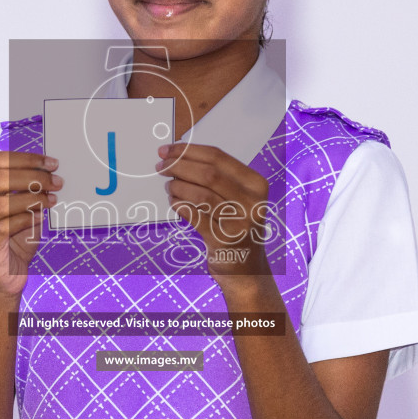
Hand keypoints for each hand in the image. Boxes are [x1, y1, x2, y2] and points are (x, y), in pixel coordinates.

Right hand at [0, 151, 61, 296]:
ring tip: (51, 200)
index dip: (27, 159)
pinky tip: (41, 218)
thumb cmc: (14, 240)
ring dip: (32, 198)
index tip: (51, 163)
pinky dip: (26, 219)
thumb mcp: (22, 208)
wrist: (5, 277)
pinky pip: (5, 227)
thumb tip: (51, 170)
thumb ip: (29, 189)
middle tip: (56, 182)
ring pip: (1, 202)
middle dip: (32, 176)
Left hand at [156, 142, 272, 278]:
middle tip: (161, 167)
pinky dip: (180, 206)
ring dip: (178, 187)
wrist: (246, 268)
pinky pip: (194, 216)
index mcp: (256, 184)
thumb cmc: (236, 225)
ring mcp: (239, 222)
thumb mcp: (239, 198)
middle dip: (179, 166)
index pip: (218, 157)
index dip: (188, 151)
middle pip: (208, 173)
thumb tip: (179, 155)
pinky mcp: (223, 240)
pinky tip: (175, 203)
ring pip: (200, 194)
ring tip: (169, 188)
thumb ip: (218, 177)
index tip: (167, 150)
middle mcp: (252, 202)